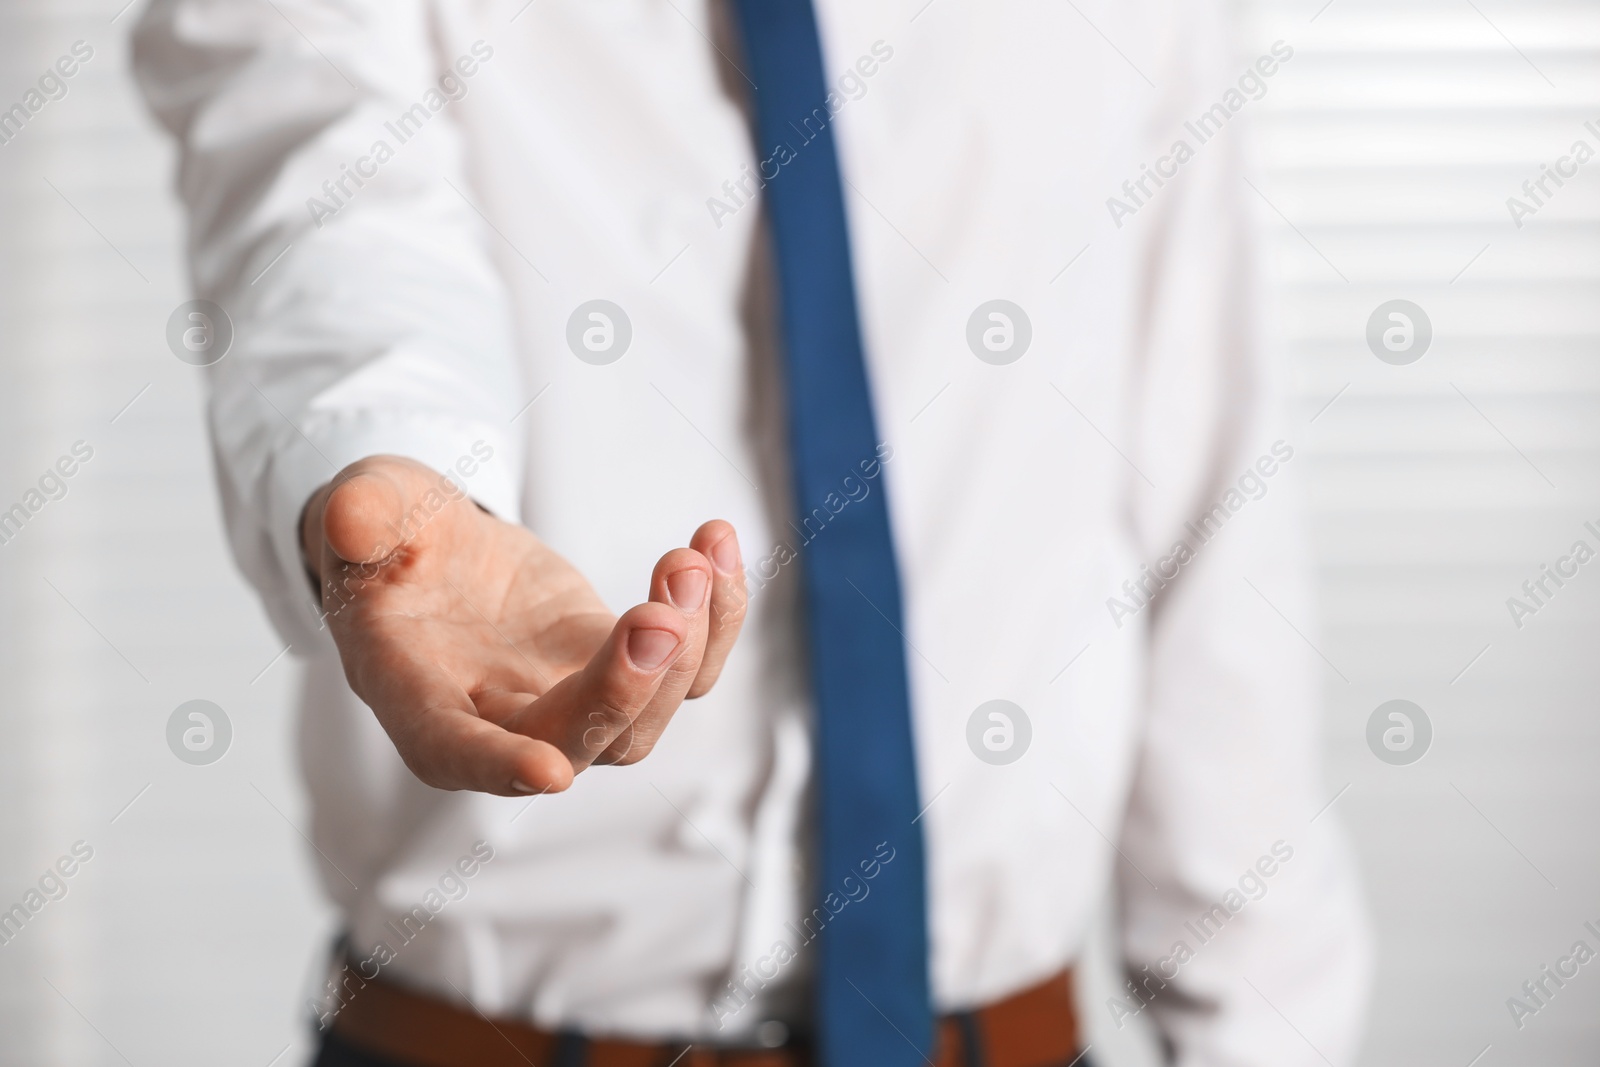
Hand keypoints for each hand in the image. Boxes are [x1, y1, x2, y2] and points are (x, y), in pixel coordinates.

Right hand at [299, 455, 746, 795]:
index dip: (498, 766)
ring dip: (688, 644)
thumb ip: (358, 518)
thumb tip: (355, 520)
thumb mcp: (360, 512)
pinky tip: (717, 541)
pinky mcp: (616, 662)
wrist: (426, 545)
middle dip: (627, 687)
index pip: (455, 751)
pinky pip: (684, 663)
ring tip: (690, 559)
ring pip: (646, 715)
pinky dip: (716, 613)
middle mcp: (501, 722)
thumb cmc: (382, 539)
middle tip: (660, 615)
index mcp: (418, 700)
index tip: (549, 773)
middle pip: (580, 740)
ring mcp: (569, 699)